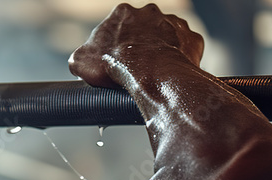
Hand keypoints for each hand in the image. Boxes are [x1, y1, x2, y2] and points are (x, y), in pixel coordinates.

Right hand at [69, 3, 204, 88]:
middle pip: (142, 29)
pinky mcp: (191, 38)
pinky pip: (185, 48)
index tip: (114, 62)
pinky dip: (179, 59)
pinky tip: (170, 74)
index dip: (114, 46)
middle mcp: (150, 12)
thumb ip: (80, 56)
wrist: (152, 76)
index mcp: (122, 13)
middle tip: (133, 69)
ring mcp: (174, 23)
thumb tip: (80, 61)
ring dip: (159, 51)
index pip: (116, 27)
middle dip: (138, 46)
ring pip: (165, 37)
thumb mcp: (80, 62)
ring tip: (152, 74)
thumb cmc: (117, 68)